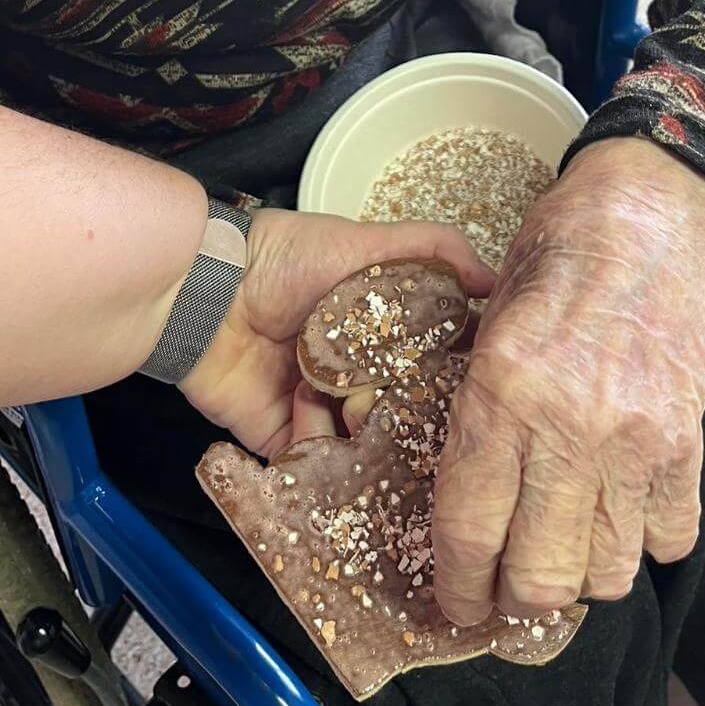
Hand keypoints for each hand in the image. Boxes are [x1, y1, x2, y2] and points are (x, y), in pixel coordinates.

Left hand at [177, 208, 494, 455]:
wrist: (209, 292)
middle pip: (401, 411)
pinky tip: (334, 435)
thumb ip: (434, 250)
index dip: (456, 378)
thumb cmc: (287, 259)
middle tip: (443, 434)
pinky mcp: (283, 436)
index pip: (431, 362)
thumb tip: (495, 277)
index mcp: (378, 330)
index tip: (484, 393)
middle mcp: (353, 373)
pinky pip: (315, 463)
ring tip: (389, 439)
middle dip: (419, 424)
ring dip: (376, 445)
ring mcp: (319, 408)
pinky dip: (326, 456)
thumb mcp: (368, 242)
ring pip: (363, 444)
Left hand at [430, 137, 704, 624]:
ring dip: (582, 575)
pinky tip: (623, 508)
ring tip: (566, 549)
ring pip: (608, 572)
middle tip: (507, 590)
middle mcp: (568, 424)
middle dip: (516, 600)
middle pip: (541, 576)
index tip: (459, 602)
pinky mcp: (687, 441)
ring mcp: (636, 438)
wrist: (648, 214)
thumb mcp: (488, 320)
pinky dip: (645, 539)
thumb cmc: (559, 255)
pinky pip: (668, 537)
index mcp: (501, 388)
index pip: (470, 527)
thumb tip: (464, 500)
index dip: (460, 585)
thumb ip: (477, 410)